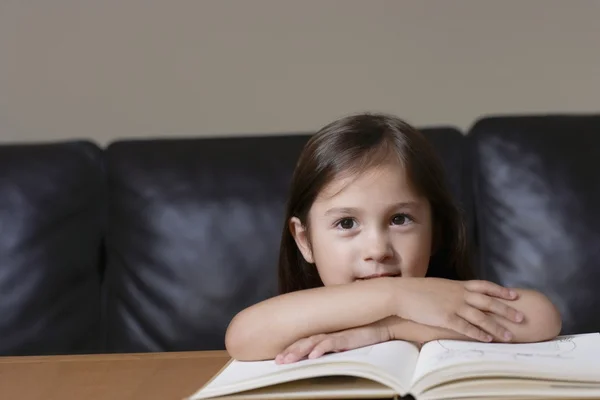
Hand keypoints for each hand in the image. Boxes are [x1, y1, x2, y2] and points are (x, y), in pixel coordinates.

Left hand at [274, 317, 394, 363]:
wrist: (383, 323)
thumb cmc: (366, 333)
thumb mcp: (347, 342)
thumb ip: (335, 346)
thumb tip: (323, 356)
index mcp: (327, 335)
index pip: (305, 341)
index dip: (292, 349)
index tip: (280, 358)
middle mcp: (329, 333)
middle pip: (305, 342)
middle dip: (290, 351)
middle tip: (278, 361)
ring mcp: (337, 334)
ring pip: (313, 342)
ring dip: (299, 351)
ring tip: (288, 359)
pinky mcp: (347, 336)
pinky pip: (331, 343)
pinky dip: (320, 348)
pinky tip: (312, 355)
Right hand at [394, 278, 523, 342]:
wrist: (401, 293)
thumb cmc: (416, 290)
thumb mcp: (438, 286)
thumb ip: (451, 290)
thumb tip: (459, 294)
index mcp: (458, 285)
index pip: (485, 286)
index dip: (500, 291)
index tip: (514, 295)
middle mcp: (459, 294)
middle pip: (488, 302)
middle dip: (506, 310)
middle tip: (521, 317)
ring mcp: (453, 306)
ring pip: (481, 316)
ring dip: (497, 327)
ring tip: (509, 336)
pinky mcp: (445, 317)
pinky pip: (466, 327)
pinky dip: (478, 333)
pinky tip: (488, 339)